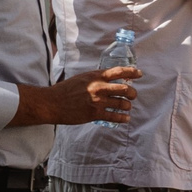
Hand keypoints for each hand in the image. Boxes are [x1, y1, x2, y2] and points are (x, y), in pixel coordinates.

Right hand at [19, 66, 138, 125]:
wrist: (51, 103)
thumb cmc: (65, 90)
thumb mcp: (82, 78)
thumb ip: (96, 78)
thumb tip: (109, 79)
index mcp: (96, 76)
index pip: (119, 72)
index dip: (132, 72)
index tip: (139, 74)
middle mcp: (99, 87)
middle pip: (126, 90)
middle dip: (133, 94)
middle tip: (133, 96)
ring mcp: (98, 101)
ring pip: (122, 104)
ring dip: (128, 106)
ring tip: (127, 107)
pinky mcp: (94, 114)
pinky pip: (114, 116)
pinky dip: (123, 118)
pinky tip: (125, 118)